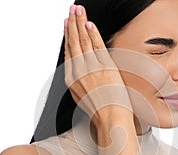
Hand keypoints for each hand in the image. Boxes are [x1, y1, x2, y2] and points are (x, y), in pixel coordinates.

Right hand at [64, 5, 132, 127]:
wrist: (110, 120)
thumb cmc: (100, 112)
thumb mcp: (83, 97)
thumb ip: (80, 82)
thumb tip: (82, 72)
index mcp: (71, 80)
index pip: (68, 52)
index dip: (67, 37)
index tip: (66, 25)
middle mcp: (78, 72)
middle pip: (73, 43)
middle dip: (72, 24)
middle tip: (71, 10)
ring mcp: (91, 69)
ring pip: (83, 41)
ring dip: (80, 23)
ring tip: (78, 10)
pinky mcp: (105, 67)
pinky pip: (96, 45)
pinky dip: (92, 33)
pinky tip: (89, 23)